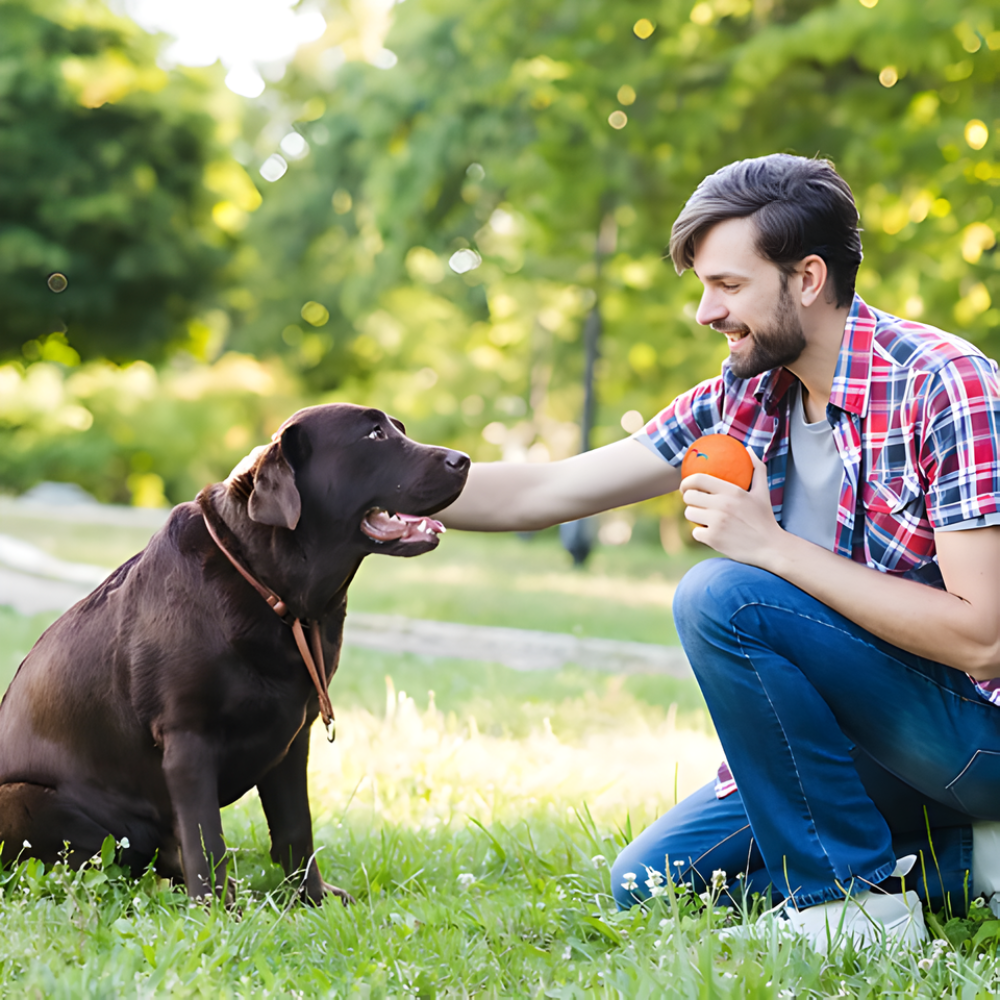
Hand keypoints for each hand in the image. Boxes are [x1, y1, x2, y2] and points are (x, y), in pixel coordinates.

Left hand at [680, 448, 783, 567]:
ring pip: (689, 514)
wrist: (770, 547)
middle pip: (689, 497)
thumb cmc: (764, 518)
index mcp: (732, 491)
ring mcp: (716, 522)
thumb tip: (749, 449)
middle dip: (689, 499)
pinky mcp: (712, 539)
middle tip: (696, 503)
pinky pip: (695, 532)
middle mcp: (722, 505)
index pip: (698, 479)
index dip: (686, 481)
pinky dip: (701, 533)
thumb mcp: (763, 492)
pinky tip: (712, 533)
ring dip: (694, 516)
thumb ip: (757, 468)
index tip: (685, 486)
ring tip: (704, 518)